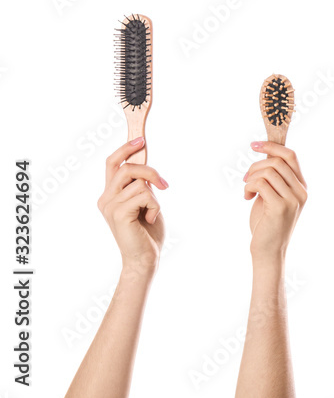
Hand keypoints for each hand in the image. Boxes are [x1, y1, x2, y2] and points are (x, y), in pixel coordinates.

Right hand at [97, 137, 167, 277]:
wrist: (145, 258)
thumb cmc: (147, 232)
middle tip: (164, 185)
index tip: (141, 139)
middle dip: (150, 170)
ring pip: (139, 182)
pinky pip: (144, 195)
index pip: (112, 163)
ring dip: (155, 197)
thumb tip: (145, 168)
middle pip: (126, 167)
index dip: (125, 149)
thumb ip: (141, 186)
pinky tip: (150, 219)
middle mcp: (106, 198)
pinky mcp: (118, 213)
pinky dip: (155, 206)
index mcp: (110, 194)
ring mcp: (110, 205)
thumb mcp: (146, 202)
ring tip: (152, 213)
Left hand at [243, 142, 306, 261]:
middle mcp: (301, 191)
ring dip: (251, 177)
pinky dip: (249, 186)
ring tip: (247, 189)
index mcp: (302, 186)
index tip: (254, 145)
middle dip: (256, 165)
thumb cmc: (267, 223)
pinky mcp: (280, 207)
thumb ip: (274, 178)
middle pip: (277, 161)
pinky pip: (261, 183)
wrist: (268, 250)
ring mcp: (293, 199)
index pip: (291, 156)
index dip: (271, 146)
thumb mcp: (273, 195)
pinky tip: (247, 197)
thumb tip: (265, 153)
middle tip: (245, 178)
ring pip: (268, 171)